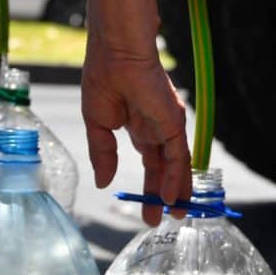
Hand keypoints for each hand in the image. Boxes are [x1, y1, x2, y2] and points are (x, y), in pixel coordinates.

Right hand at [83, 0, 191, 225]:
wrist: (116, 55)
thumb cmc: (103, 79)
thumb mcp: (97, 124)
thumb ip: (103, 154)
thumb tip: (104, 182)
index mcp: (138, 126)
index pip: (150, 162)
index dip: (148, 186)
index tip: (143, 210)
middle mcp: (157, 128)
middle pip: (164, 169)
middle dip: (162, 195)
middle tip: (160, 219)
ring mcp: (167, 126)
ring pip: (175, 166)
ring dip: (176, 192)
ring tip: (175, 215)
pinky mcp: (174, 123)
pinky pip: (178, 157)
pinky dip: (177, 178)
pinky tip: (172, 197)